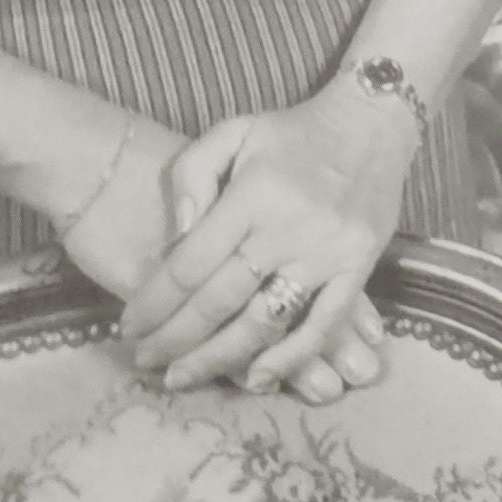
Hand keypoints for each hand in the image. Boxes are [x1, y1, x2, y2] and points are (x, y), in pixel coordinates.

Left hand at [61, 115, 382, 406]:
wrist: (373, 122)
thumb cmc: (294, 131)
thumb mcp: (234, 131)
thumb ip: (192, 175)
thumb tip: (176, 238)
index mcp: (252, 194)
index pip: (190, 262)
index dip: (154, 301)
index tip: (128, 326)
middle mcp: (288, 228)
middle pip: (220, 300)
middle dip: (174, 339)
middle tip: (143, 362)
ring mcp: (327, 252)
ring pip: (264, 320)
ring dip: (219, 358)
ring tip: (183, 379)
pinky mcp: (359, 267)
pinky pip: (323, 324)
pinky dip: (290, 357)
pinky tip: (256, 379)